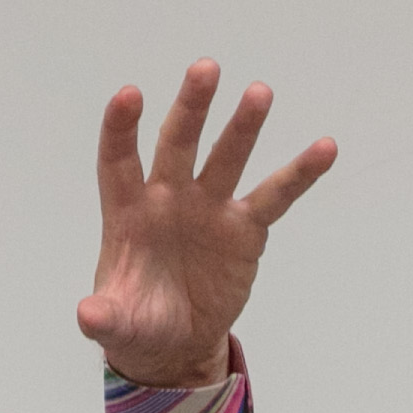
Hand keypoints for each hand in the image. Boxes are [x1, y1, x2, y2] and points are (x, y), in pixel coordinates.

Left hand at [77, 63, 335, 389]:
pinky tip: (324, 148)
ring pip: (227, 157)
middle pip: (178, 143)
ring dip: (242, 126)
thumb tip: (87, 316)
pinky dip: (300, 173)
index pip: (120, 160)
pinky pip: (275, 195)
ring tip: (259, 93)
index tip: (129, 95)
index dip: (122, 129)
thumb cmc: (137, 322)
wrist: (176, 342)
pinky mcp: (244, 228)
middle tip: (205, 70)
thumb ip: (103, 317)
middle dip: (191, 108)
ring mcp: (209, 208)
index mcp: (128, 212)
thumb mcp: (116, 325)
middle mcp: (169, 197)